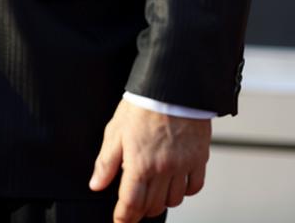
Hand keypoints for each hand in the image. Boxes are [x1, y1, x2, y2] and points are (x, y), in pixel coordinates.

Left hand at [89, 100, 210, 221]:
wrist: (171, 84)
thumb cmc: (142, 105)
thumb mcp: (115, 130)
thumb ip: (106, 162)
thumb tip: (96, 185)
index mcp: (140, 164)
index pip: (131, 204)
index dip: (124, 218)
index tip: (120, 222)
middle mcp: (163, 169)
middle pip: (152, 206)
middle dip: (141, 210)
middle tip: (135, 204)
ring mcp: (183, 165)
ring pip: (174, 200)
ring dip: (162, 200)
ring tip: (154, 188)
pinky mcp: (199, 158)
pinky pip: (194, 187)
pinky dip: (185, 191)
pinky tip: (175, 182)